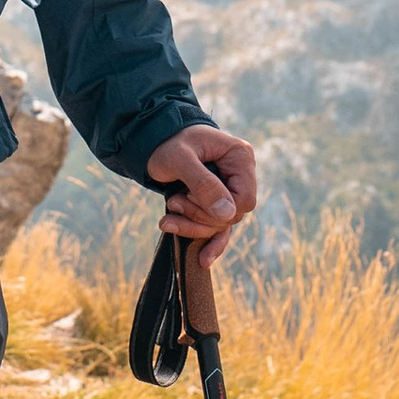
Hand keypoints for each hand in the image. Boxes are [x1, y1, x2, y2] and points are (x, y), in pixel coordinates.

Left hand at [147, 125, 255, 270]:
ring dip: (194, 227)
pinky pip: (218, 227)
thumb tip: (227, 215)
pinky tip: (202, 260)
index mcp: (240, 157)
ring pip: (222, 224)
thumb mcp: (180, 159)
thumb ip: (203, 184)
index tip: (188, 197)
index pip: (244, 199)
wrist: (153, 139)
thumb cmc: (167, 142)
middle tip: (172, 204)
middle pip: (232, 215)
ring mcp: (230, 189)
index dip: (218, 209)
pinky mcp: (217, 201)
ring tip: (166, 221)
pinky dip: (208, 241)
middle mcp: (240, 174)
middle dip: (199, 217)